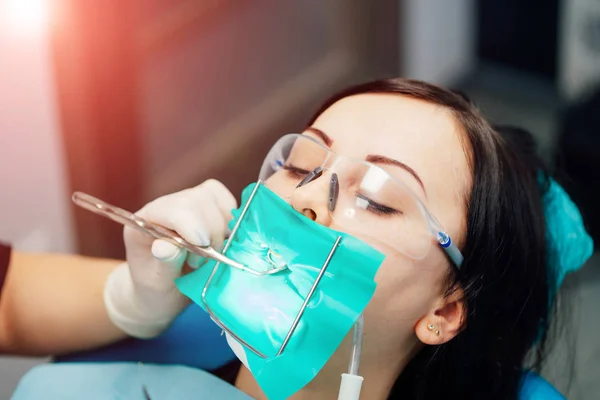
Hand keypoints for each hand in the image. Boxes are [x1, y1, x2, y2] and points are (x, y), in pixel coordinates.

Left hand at [103, 179, 236, 337]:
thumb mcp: (156, 283)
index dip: (192, 224)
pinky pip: (225, 201)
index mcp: (145, 222)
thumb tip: (166, 246)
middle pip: (196, 200)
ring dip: (220, 228)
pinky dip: (230, 220)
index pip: (172, 208)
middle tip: (200, 262)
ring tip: (209, 255)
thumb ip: (163, 263)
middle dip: (209, 231)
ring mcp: (187, 204)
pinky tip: (222, 241)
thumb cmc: (156, 287)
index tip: (203, 247)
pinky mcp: (208, 207)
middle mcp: (166, 207)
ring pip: (213, 197)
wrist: (162, 291)